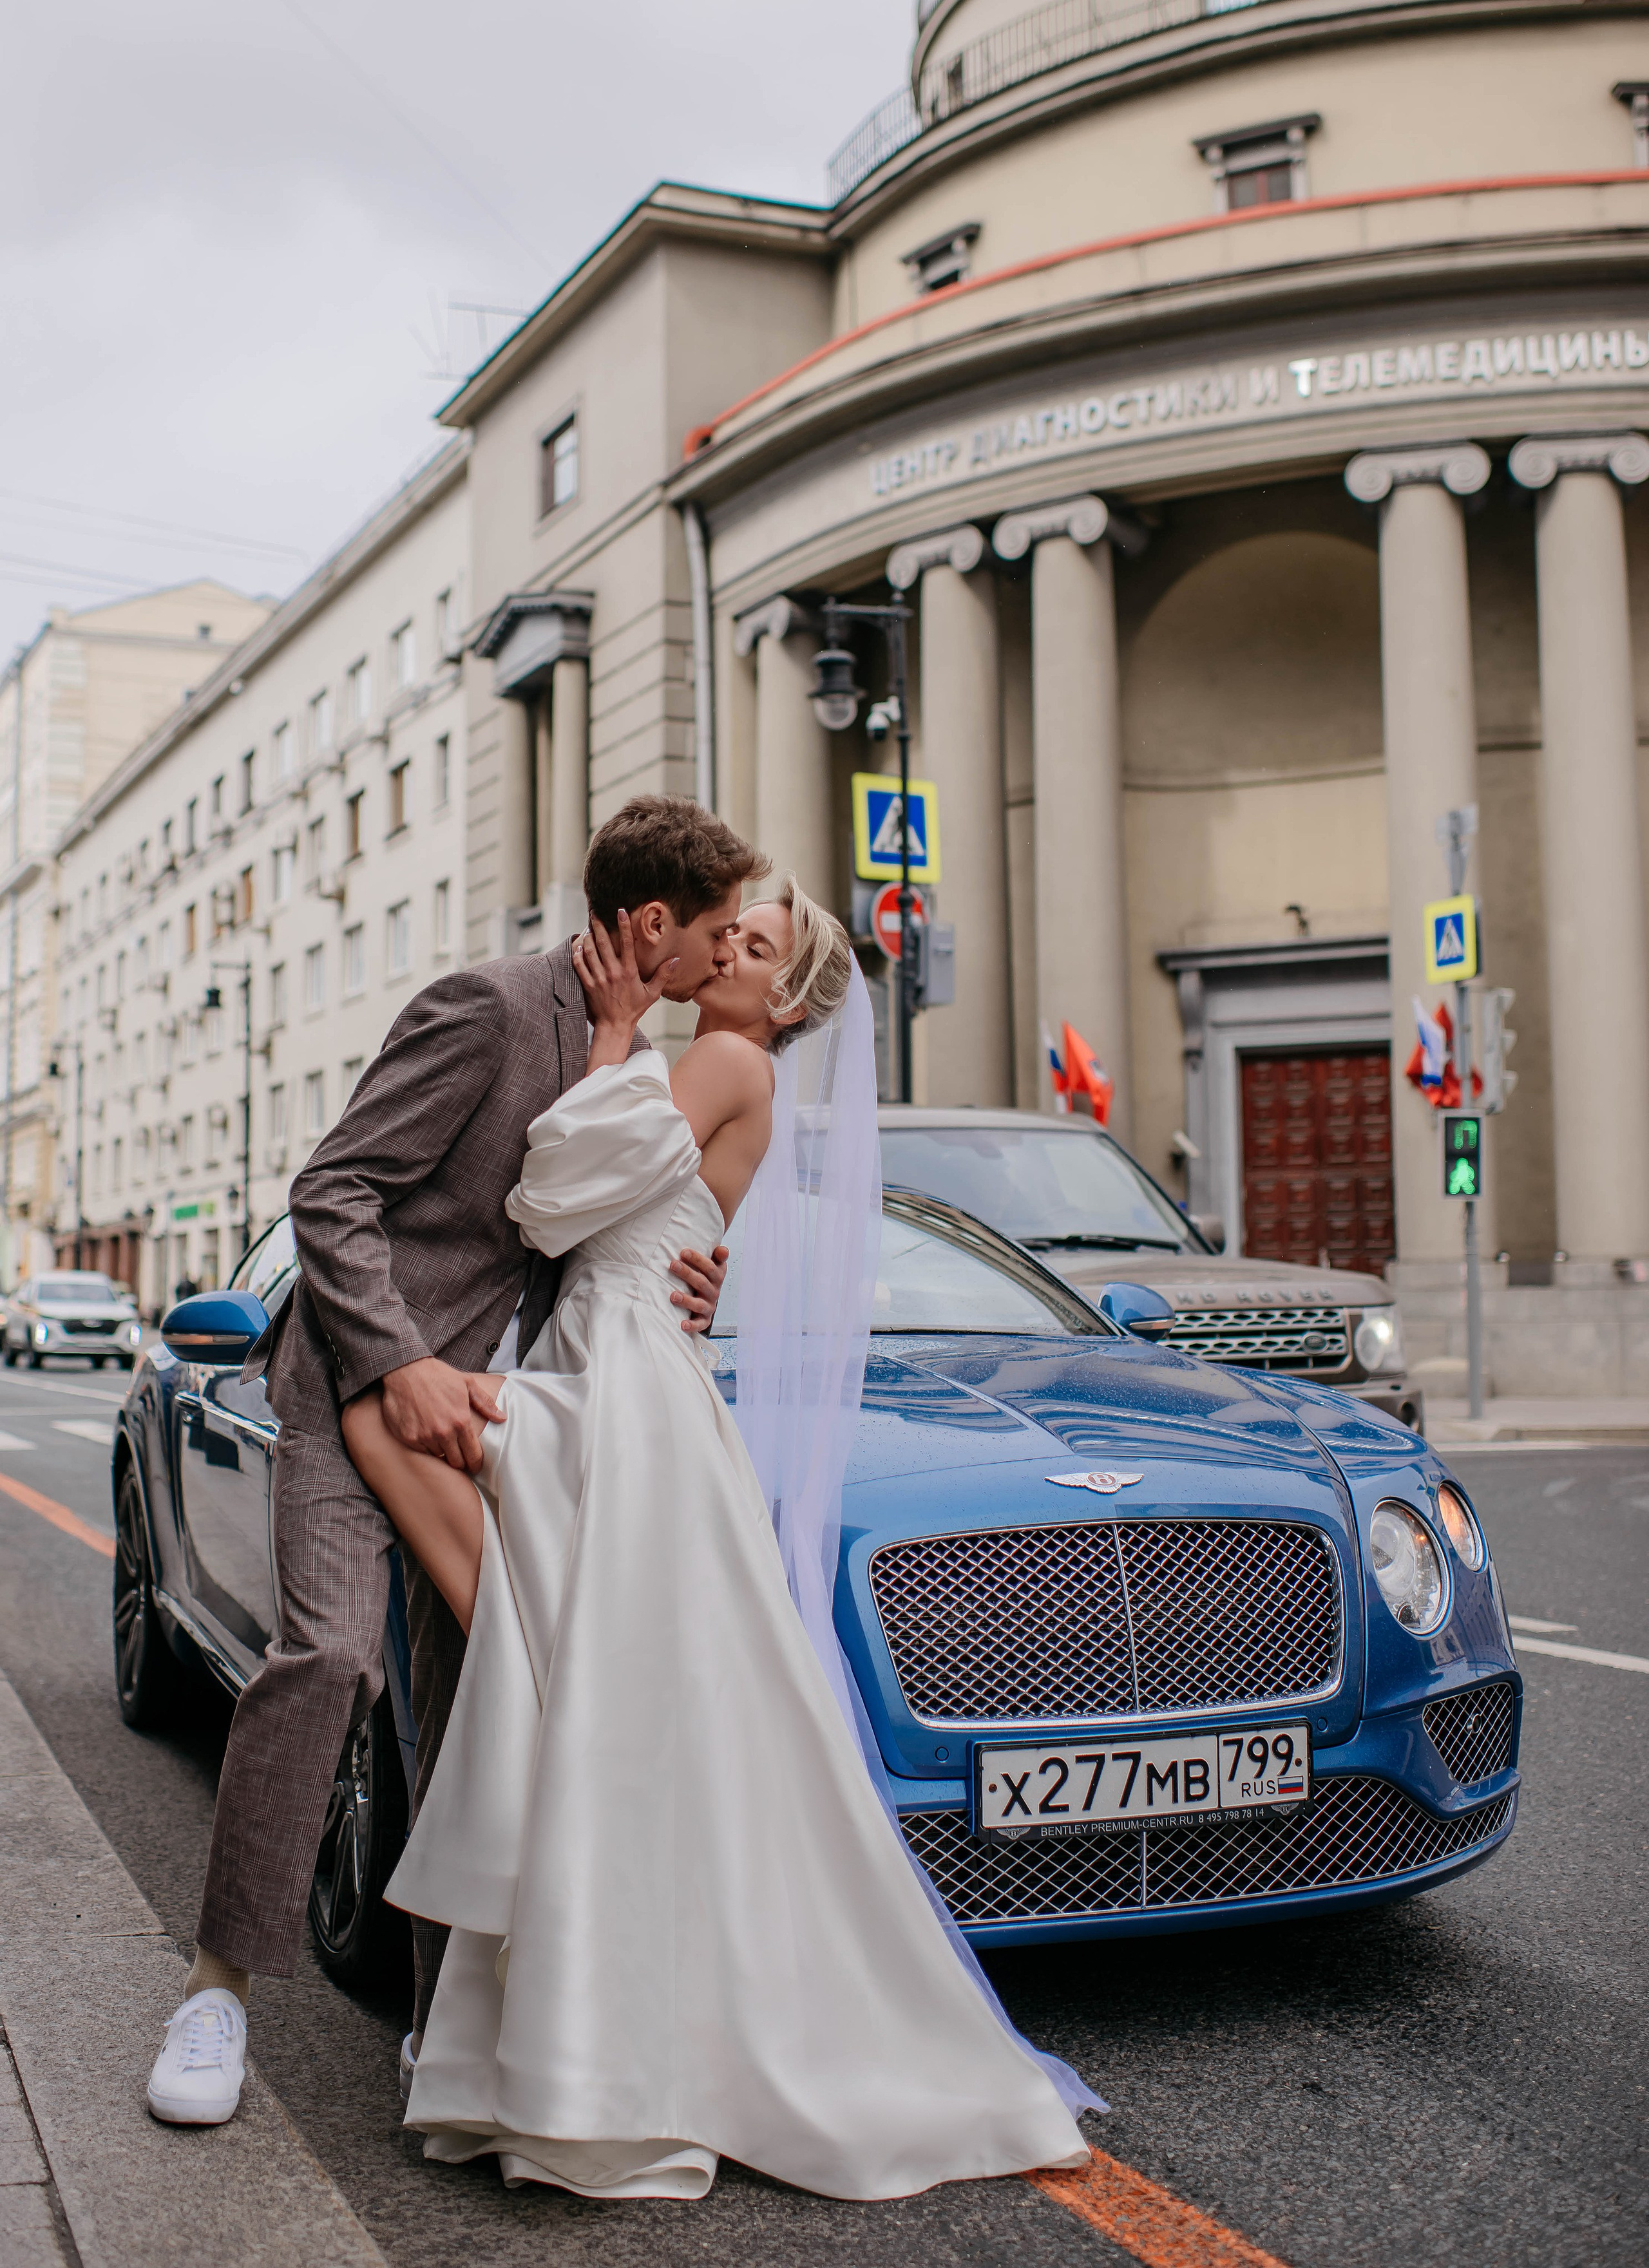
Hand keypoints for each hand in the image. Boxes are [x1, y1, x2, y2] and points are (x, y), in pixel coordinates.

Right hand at [379, 1357, 503, 1472]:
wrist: (406, 1370)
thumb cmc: (439, 1376)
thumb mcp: (467, 1384)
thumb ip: (485, 1404)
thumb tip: (502, 1418)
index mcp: (460, 1421)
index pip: (473, 1455)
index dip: (476, 1463)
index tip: (475, 1465)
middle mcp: (443, 1432)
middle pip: (456, 1462)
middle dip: (460, 1461)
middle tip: (460, 1456)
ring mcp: (424, 1436)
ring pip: (438, 1457)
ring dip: (442, 1451)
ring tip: (441, 1439)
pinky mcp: (408, 1437)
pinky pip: (421, 1451)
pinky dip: (425, 1446)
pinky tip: (426, 1433)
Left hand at [573, 910, 677, 1038]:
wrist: (615, 1025)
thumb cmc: (634, 1009)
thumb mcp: (652, 993)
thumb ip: (663, 975)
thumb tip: (675, 960)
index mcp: (629, 972)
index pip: (627, 944)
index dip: (623, 926)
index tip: (621, 912)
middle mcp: (612, 973)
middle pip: (603, 943)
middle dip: (598, 926)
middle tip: (595, 912)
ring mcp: (598, 978)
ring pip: (590, 952)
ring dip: (588, 937)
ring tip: (588, 926)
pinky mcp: (588, 985)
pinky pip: (580, 965)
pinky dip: (578, 954)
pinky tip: (579, 946)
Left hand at [670, 1244, 728, 1334]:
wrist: (707, 1302)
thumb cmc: (705, 1279)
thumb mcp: (714, 1267)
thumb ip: (717, 1257)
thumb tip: (723, 1249)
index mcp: (717, 1277)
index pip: (710, 1268)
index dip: (698, 1259)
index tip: (683, 1252)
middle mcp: (714, 1292)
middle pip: (702, 1283)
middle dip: (687, 1273)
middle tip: (673, 1265)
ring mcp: (709, 1307)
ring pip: (699, 1304)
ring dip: (686, 1300)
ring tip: (673, 1296)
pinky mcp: (704, 1320)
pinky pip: (699, 1324)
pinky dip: (691, 1325)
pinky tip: (682, 1324)